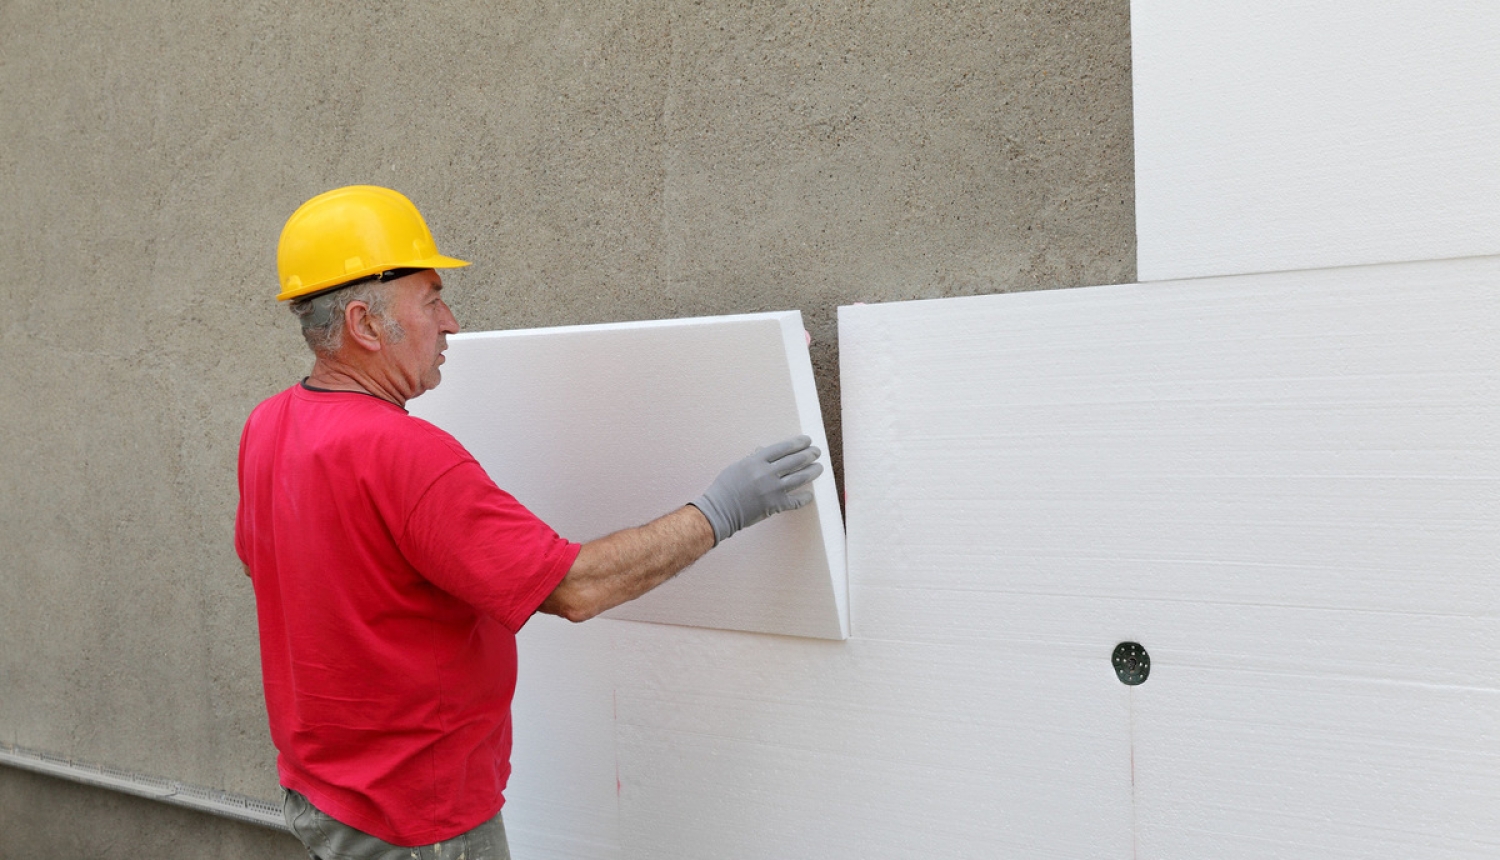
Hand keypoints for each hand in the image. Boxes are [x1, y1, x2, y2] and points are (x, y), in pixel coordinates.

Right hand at [690, 435, 823, 544]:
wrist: (719, 511)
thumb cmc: (724, 488)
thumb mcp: (737, 466)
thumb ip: (754, 459)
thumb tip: (766, 451)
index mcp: (756, 461)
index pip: (783, 448)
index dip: (798, 443)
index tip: (807, 440)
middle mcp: (767, 473)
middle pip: (794, 461)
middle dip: (809, 455)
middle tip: (817, 452)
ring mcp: (773, 490)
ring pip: (799, 478)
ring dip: (812, 472)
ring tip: (819, 467)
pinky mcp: (775, 506)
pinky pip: (795, 501)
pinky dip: (804, 498)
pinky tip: (810, 495)